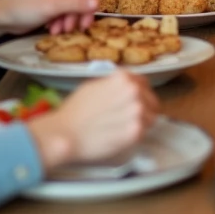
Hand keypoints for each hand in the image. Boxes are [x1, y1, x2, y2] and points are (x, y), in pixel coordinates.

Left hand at [0, 0, 99, 48]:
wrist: (2, 19)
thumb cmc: (24, 8)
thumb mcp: (52, 7)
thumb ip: (76, 5)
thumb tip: (96, 4)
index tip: (94, 12)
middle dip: (78, 13)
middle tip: (81, 27)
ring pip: (72, 6)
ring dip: (68, 20)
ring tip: (60, 31)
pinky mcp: (51, 2)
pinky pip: (64, 11)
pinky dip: (61, 21)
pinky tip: (53, 29)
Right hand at [28, 71, 160, 170]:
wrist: (64, 134)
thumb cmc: (73, 111)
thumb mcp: (93, 86)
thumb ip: (113, 85)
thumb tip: (124, 88)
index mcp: (123, 78)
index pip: (144, 83)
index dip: (140, 93)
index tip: (134, 101)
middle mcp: (133, 91)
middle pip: (150, 101)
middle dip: (143, 109)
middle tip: (127, 119)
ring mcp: (136, 111)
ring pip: (150, 118)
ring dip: (140, 123)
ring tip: (121, 128)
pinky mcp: (135, 131)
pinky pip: (143, 132)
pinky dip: (135, 136)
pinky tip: (120, 136)